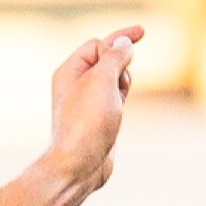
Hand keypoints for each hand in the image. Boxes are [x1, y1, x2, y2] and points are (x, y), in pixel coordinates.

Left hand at [46, 25, 140, 196]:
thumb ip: (115, 56)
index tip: (137, 41)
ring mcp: (88, 101)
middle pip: (107, 59)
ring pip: (114, 77)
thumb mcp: (102, 80)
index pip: (97, 44)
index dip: (115, 45)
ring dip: (124, 80)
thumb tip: (124, 42)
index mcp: (68, 72)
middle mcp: (75, 85)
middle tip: (121, 83)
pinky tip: (121, 106)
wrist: (79, 165)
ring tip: (117, 103)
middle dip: (122, 63)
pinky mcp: (99, 116)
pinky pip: (116, 95)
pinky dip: (123, 94)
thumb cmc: (87, 122)